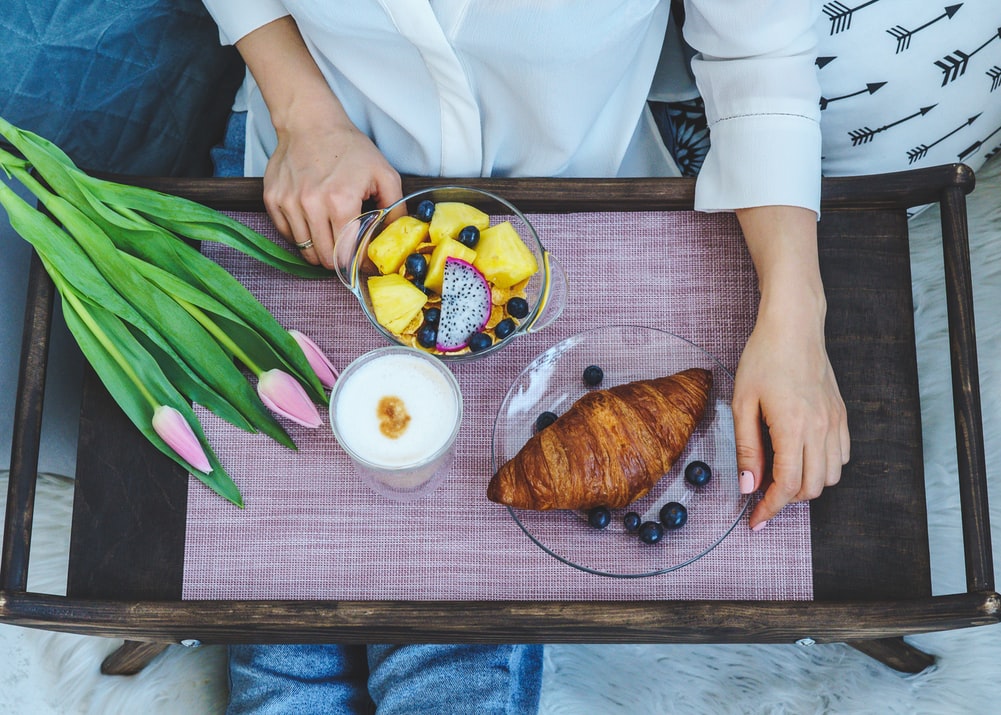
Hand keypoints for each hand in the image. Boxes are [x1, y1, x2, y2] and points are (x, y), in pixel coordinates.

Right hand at [264, 115, 401, 268]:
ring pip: (305, 251)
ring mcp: (288, 203)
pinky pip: (287, 235)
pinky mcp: (273, 200)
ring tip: (331, 236)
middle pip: (326, 258)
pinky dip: (301, 237)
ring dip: (320, 250)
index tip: (364, 262)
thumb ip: (394, 208)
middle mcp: (311, 205)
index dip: (359, 262)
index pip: (348, 253)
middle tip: (347, 251)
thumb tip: (395, 238)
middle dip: (340, 260)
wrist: (309, 122)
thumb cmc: (349, 147)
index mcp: (341, 201)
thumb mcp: (384, 173)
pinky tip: (313, 223)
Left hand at [733, 206, 849, 529]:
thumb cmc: (763, 359)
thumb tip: (747, 486)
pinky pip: (841, 457)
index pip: (786, 486)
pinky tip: (801, 459)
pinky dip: (823, 468)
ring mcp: (835, 422)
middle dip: (785, 500)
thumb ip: (746, 448)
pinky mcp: (842, 415)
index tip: (754, 520)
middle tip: (760, 496)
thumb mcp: (743, 403)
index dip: (770, 509)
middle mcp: (820, 429)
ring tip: (779, 476)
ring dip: (805, 485)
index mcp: (793, 427)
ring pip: (830, 477)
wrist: (794, 327)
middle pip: (811, 488)